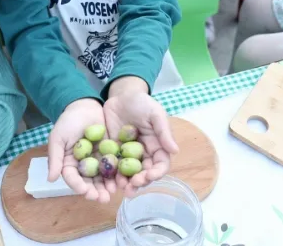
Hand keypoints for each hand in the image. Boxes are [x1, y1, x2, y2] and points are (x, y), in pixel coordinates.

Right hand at [47, 98, 113, 201]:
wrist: (85, 106)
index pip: (73, 178)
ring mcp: (97, 161)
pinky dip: (117, 174)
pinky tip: (122, 180)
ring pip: (102, 178)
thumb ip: (55, 158)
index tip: (85, 192)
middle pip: (89, 182)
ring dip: (106, 187)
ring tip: (112, 193)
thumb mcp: (58, 138)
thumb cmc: (68, 121)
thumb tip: (50, 179)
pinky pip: (114, 166)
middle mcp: (84, 166)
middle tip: (102, 199)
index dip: (78, 186)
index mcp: (69, 164)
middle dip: (95, 192)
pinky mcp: (110, 154)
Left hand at [104, 77, 178, 195]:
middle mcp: (143, 154)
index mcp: (157, 146)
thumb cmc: (142, 102)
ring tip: (119, 187)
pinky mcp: (112, 152)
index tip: (150, 176)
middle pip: (144, 173)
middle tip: (132, 186)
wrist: (121, 95)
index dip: (157, 173)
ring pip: (128, 174)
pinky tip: (107, 180)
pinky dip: (110, 175)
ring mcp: (127, 155)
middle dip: (140, 182)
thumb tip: (175, 150)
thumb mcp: (155, 113)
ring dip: (125, 183)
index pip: (160, 164)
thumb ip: (164, 131)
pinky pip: (112, 166)